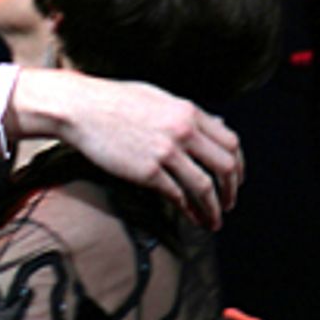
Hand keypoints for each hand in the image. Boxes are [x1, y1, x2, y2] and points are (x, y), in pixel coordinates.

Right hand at [7, 69, 242, 229]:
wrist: (82, 108)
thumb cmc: (115, 101)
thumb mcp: (158, 98)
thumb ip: (187, 115)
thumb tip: (214, 126)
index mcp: (188, 112)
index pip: (230, 142)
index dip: (238, 166)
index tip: (235, 179)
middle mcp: (183, 131)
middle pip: (225, 167)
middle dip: (231, 190)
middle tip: (230, 203)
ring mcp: (166, 152)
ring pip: (204, 187)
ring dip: (213, 209)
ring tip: (214, 221)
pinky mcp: (147, 171)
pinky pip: (177, 196)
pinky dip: (187, 209)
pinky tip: (189, 215)